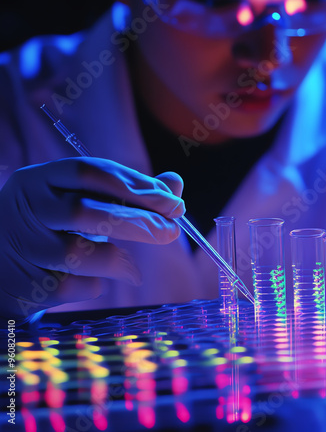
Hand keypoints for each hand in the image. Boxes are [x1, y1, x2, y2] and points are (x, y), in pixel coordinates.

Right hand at [0, 158, 184, 320]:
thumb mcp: (83, 199)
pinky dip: (94, 286)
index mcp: (41, 178)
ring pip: (75, 253)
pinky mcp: (21, 283)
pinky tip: (101, 282)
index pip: (89, 172)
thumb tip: (175, 184)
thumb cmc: (54, 224)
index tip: (172, 201)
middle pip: (83, 212)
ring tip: (134, 269)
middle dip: (135, 222)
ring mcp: (20, 246)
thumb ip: (128, 190)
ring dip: (116, 260)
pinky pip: (68, 287)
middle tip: (170, 232)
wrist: (2, 263)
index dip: (134, 185)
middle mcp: (26, 207)